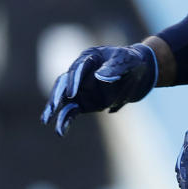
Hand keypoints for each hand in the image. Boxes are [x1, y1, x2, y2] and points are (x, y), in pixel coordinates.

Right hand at [41, 44, 156, 135]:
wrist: (140, 73)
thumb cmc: (132, 61)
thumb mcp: (127, 62)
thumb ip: (115, 68)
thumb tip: (99, 77)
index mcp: (90, 58)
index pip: (78, 68)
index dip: (74, 80)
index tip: (72, 94)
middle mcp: (81, 74)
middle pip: (64, 83)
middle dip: (57, 95)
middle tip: (52, 107)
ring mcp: (82, 89)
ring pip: (64, 99)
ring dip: (55, 110)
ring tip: (46, 121)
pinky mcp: (85, 103)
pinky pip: (72, 112)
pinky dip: (65, 120)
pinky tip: (60, 131)